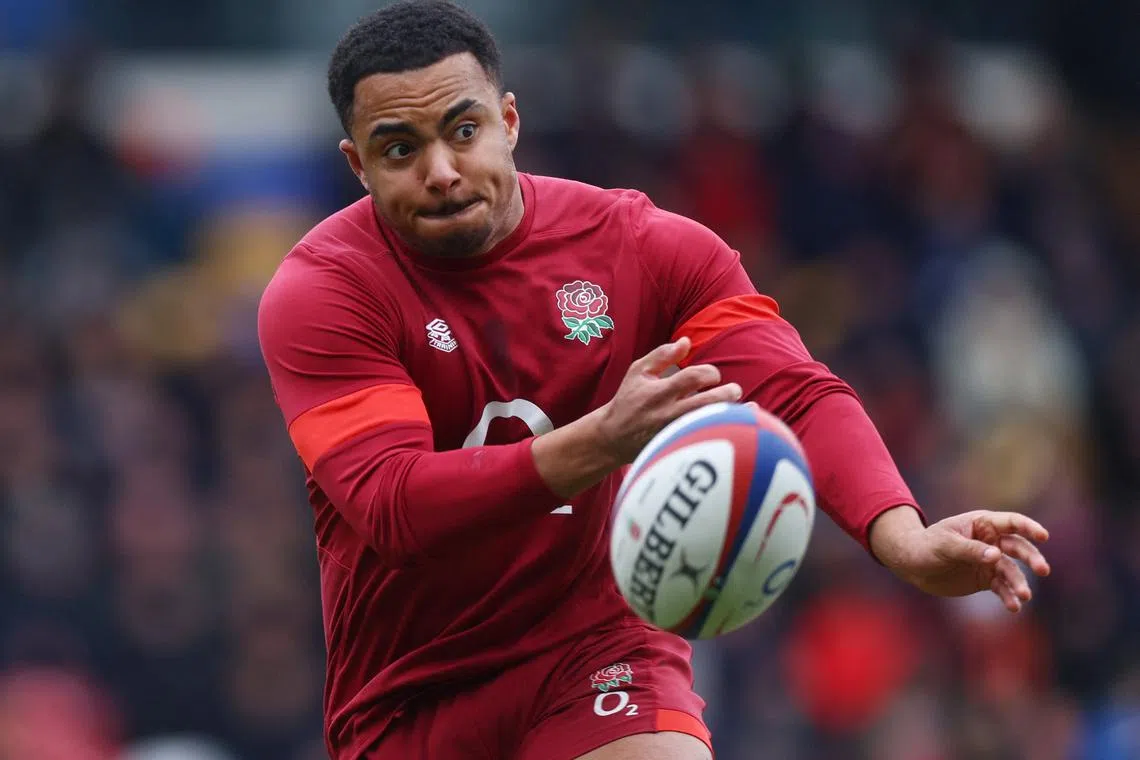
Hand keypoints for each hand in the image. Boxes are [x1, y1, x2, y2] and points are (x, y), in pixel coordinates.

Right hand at [594, 336, 742, 463]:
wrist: (613, 437)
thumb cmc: (628, 400)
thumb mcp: (638, 372)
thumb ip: (662, 355)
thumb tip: (687, 341)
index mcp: (660, 392)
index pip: (692, 378)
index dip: (709, 373)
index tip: (712, 376)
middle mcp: (668, 413)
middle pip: (706, 403)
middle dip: (727, 394)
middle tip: (734, 390)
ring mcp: (674, 433)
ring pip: (710, 424)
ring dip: (732, 414)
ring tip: (747, 408)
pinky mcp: (676, 448)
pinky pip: (706, 440)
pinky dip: (725, 432)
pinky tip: (739, 428)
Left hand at [870, 506, 1050, 612]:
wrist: (913, 564)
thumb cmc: (926, 546)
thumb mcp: (945, 545)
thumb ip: (970, 550)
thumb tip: (997, 556)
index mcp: (982, 524)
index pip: (1011, 522)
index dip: (1028, 528)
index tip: (1043, 536)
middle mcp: (991, 541)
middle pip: (1018, 548)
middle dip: (1032, 558)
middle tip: (1043, 570)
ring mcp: (990, 561)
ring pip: (1012, 571)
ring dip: (1020, 583)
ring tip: (1024, 596)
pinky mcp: (986, 579)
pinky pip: (1002, 588)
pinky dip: (1009, 597)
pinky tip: (1013, 607)